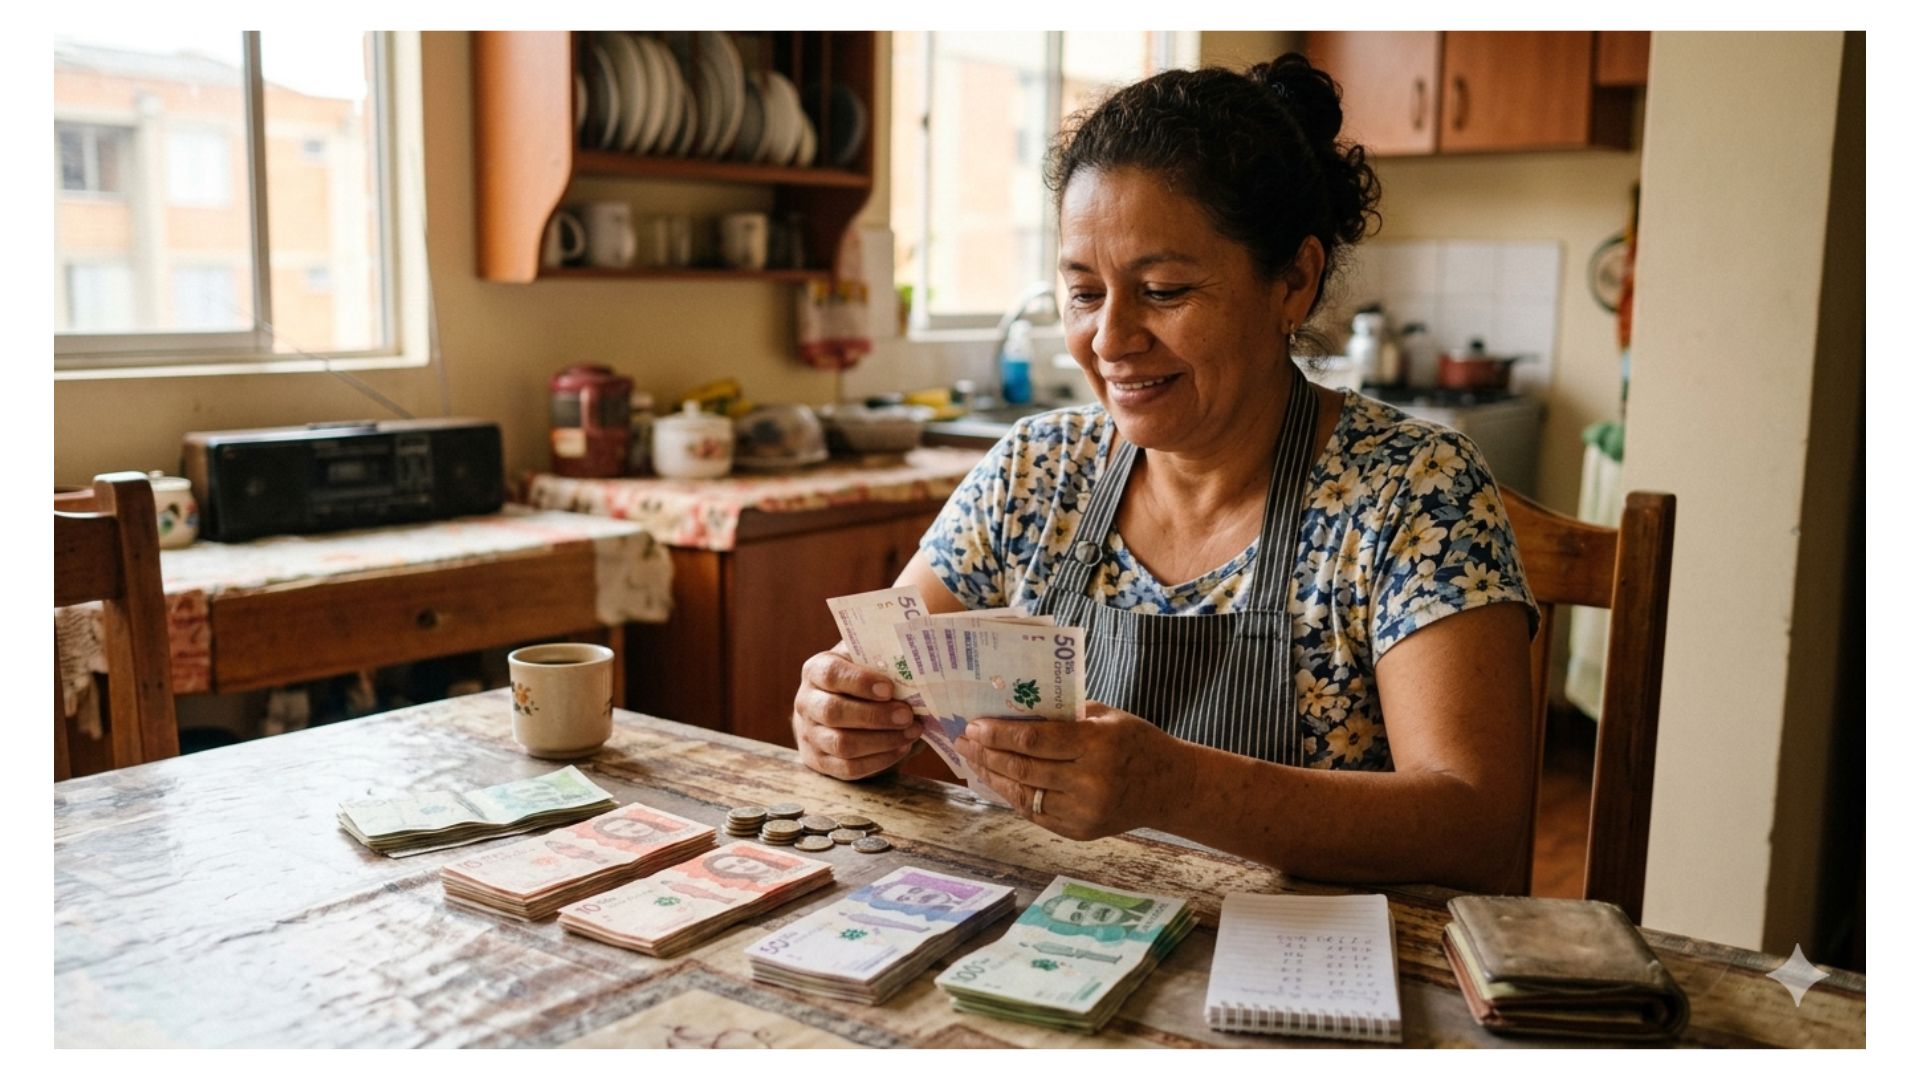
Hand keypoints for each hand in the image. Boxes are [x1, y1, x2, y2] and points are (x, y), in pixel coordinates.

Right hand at [791, 647, 923, 780]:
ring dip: (882, 741)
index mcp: (815, 671)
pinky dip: (879, 760)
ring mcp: (809, 735)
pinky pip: (848, 768)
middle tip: (907, 715)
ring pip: (841, 744)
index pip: (831, 674)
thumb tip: (914, 671)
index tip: (889, 689)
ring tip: (911, 732)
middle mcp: (806, 702)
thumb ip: (881, 661)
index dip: (860, 682)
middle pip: (834, 712)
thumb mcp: (864, 662)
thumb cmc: (861, 681)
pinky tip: (902, 748)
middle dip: (875, 716)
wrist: (837, 709)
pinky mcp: (819, 761)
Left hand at [954, 702, 1188, 840]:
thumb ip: (1063, 715)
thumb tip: (1013, 710)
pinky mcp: (1080, 832)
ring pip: (1023, 796)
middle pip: (1023, 770)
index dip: (999, 734)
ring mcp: (1083, 813)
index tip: (975, 725)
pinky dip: (1013, 796)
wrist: (1171, 787)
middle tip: (964, 740)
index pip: (1034, 741)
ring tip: (973, 760)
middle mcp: (1088, 783)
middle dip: (987, 754)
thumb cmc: (1137, 741)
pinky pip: (1035, 814)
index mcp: (1096, 745)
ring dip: (993, 777)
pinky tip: (998, 780)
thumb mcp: (1106, 716)